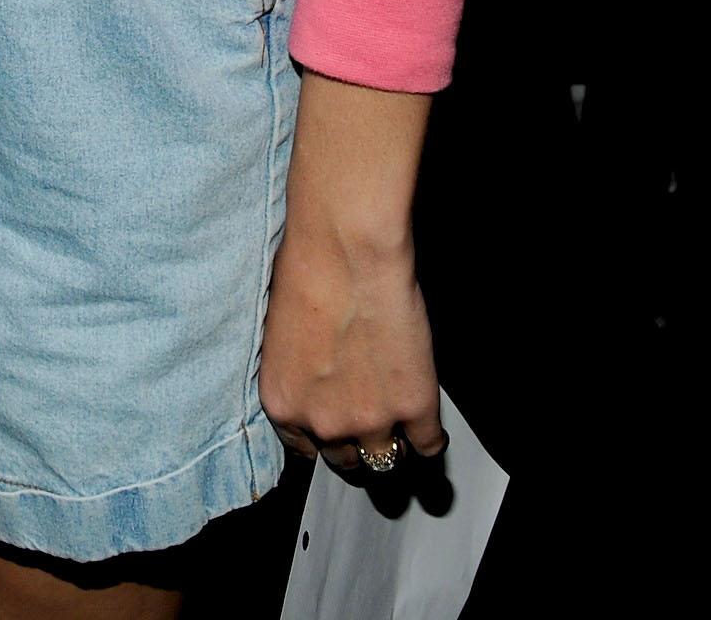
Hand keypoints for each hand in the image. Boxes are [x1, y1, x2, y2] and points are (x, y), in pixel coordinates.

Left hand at [261, 71, 444, 476]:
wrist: (347, 249)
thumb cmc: (305, 270)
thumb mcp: (280, 334)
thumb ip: (296, 373)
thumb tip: (313, 382)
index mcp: (282, 403)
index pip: (303, 449)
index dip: (320, 437)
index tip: (332, 429)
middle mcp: (322, 423)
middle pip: (344, 460)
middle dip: (353, 442)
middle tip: (365, 418)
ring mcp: (370, 420)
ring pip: (385, 459)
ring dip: (390, 443)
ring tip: (395, 421)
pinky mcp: (414, 407)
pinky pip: (428, 445)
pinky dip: (429, 435)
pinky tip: (425, 420)